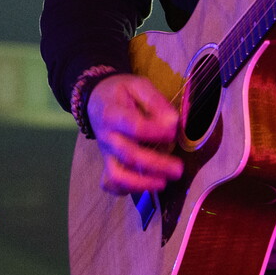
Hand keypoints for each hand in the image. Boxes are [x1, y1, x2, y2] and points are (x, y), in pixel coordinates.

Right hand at [86, 73, 182, 194]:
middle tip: (178, 169)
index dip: (155, 132)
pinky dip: (125, 190)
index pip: (134, 126)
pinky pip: (111, 182)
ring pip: (118, 174)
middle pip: (129, 155)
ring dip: (141, 183)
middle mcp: (107, 136)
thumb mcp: (138, 85)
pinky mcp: (108, 162)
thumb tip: (173, 121)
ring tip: (163, 183)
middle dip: (155, 164)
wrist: (96, 98)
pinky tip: (145, 187)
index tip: (173, 132)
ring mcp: (106, 152)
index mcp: (113, 113)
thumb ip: (156, 101)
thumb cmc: (121, 91)